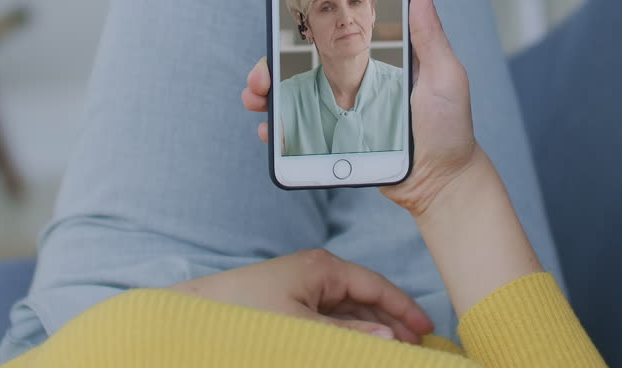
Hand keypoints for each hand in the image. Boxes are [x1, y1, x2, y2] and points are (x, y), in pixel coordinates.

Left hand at [171, 249, 432, 342]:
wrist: (194, 318)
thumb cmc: (245, 315)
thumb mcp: (304, 328)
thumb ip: (349, 333)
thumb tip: (391, 338)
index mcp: (323, 268)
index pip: (376, 286)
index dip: (404, 309)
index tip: (427, 331)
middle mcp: (315, 274)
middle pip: (365, 299)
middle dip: (392, 323)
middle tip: (417, 348)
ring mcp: (302, 290)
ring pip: (349, 312)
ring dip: (371, 331)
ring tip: (394, 352)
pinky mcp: (288, 306)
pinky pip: (329, 320)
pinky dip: (348, 334)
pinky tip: (359, 348)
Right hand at [243, 0, 484, 216]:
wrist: (443, 184)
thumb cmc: (449, 128)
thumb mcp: (444, 74)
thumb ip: (429, 34)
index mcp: (375, 64)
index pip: (331, 42)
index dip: (302, 34)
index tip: (280, 27)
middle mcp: (354, 87)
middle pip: (301, 71)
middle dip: (270, 69)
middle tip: (259, 77)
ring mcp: (342, 117)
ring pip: (293, 101)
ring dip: (266, 97)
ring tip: (256, 99)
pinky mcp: (336, 145)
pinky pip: (300, 136)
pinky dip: (278, 131)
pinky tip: (269, 130)